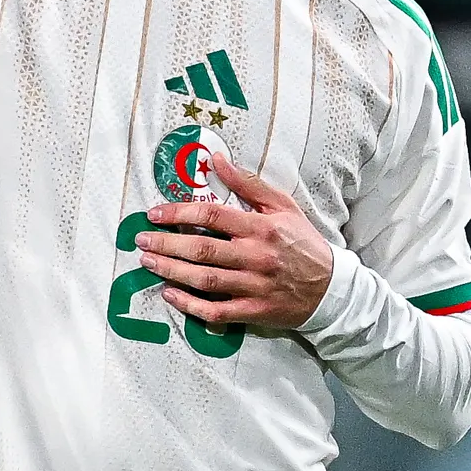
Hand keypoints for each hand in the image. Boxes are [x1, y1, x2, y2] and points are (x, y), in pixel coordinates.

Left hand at [133, 151, 332, 332]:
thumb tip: (216, 159)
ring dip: (171, 271)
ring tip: (147, 262)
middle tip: (141, 240)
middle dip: (166, 244)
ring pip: (204, 279)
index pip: (213, 215)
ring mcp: (254, 286)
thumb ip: (248, 184)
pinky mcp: (253, 310)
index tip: (155, 213)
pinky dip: (189, 304)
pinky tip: (169, 294)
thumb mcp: (283, 207)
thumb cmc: (301, 242)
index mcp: (262, 227)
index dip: (179, 213)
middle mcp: (256, 256)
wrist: (330, 288)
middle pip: (202, 249)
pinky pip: (215, 310)